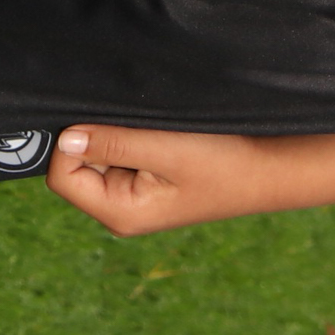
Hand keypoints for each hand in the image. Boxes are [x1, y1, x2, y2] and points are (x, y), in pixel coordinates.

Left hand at [46, 124, 274, 235]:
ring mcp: (133, 197)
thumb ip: (113, 142)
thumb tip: (65, 138)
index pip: (63, 175)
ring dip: (120, 137)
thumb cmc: (226, 164)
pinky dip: (134, 138)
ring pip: (99, 156)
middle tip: (142, 129)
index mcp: (119, 213)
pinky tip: (163, 137)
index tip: (109, 121)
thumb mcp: (167, 149)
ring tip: (159, 135)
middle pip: (76, 165)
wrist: (271, 170)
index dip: (74, 143)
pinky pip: (121, 154)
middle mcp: (120, 210)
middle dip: (100, 139)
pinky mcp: (147, 182)